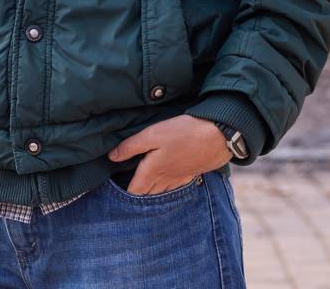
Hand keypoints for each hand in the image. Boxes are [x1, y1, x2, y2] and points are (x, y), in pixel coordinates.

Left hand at [105, 114, 231, 194]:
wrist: (218, 137)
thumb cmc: (183, 133)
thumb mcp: (151, 135)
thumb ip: (130, 147)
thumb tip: (111, 157)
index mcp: (152, 172)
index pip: (134, 192)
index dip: (124, 193)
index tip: (114, 192)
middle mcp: (165, 180)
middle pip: (147, 195)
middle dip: (136, 196)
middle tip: (125, 193)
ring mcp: (179, 179)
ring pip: (161, 193)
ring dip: (151, 194)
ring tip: (142, 190)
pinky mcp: (191, 174)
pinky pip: (174, 188)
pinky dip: (166, 189)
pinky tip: (164, 183)